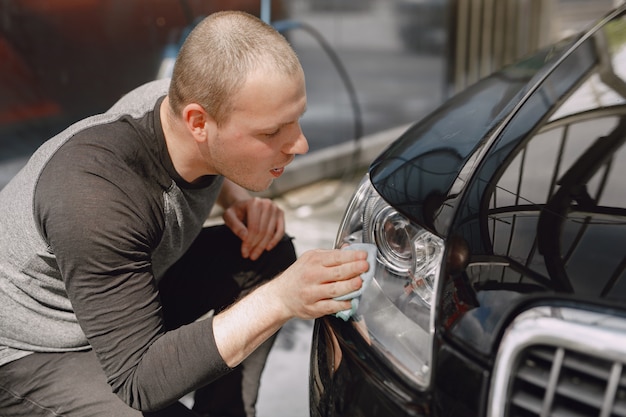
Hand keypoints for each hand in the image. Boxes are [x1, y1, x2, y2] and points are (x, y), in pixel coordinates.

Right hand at [212, 247, 369, 367]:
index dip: (352, 256)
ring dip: (350, 286)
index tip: (364, 255)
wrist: (281, 295)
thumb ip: (331, 255)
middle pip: (337, 272)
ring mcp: (312, 293)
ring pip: (335, 290)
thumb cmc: (299, 276)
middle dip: (354, 269)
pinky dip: (342, 304)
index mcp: (313, 260)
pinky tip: (351, 301)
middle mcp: (312, 276)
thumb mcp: (311, 259)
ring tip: (360, 283)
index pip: (336, 257)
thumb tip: (350, 249)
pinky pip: (330, 306)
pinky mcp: (313, 308)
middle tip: (366, 267)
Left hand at [222, 197, 284, 259]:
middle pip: (263, 231)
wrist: (244, 205)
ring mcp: (275, 208)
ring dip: (263, 246)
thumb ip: (235, 226)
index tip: (244, 253)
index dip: (249, 242)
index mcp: (254, 203)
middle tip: (250, 256)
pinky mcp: (281, 213)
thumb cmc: (236, 212)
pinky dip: (275, 241)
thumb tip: (245, 237)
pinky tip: (267, 248)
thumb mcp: (229, 217)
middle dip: (255, 246)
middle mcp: (267, 204)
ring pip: (270, 232)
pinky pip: (281, 230)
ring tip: (255, 255)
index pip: (253, 227)